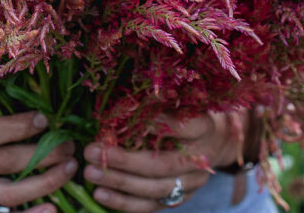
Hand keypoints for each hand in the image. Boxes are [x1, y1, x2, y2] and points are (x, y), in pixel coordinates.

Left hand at [82, 112, 245, 212]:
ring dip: (119, 182)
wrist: (212, 140)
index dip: (156, 124)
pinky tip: (101, 194)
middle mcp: (201, 158)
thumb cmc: (185, 113)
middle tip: (92, 151)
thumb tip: (123, 106)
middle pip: (162, 165)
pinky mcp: (181, 198)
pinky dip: (124, 202)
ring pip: (155, 189)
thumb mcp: (177, 101)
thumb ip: (157, 104)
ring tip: (91, 173)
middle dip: (123, 160)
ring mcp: (193, 183)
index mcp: (203, 128)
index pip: (182, 127)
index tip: (127, 117)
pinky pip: (151, 206)